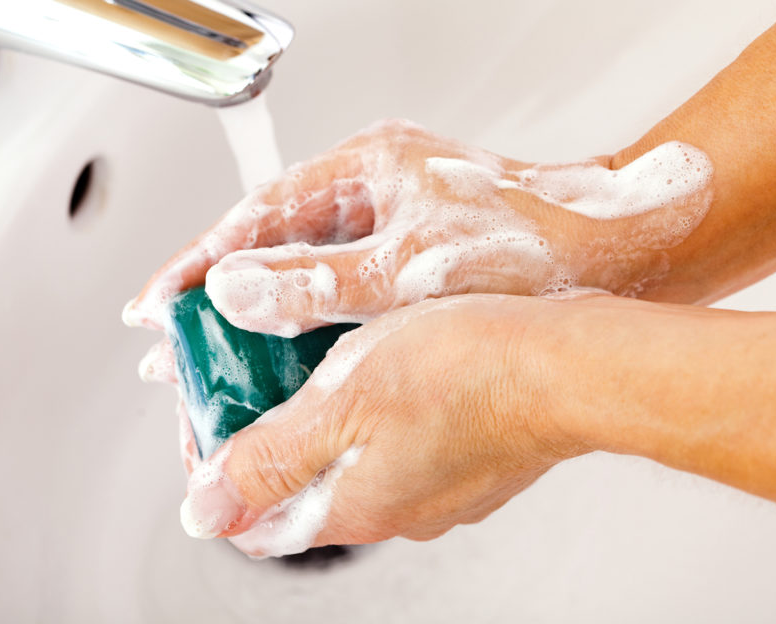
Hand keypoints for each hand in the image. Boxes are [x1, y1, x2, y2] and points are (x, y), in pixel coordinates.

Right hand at [124, 119, 711, 337]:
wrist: (622, 255)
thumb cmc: (538, 242)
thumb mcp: (411, 270)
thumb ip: (316, 284)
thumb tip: (234, 291)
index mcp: (365, 171)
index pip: (256, 218)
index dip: (197, 266)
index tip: (154, 309)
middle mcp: (374, 192)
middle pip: (271, 248)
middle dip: (221, 304)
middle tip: (177, 353)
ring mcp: (395, 225)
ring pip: (304, 275)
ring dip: (263, 324)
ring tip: (221, 372)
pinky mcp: (416, 261)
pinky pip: (343, 296)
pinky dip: (312, 333)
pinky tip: (294, 369)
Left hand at [178, 290, 775, 555]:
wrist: (567, 362)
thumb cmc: (466, 372)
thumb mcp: (339, 404)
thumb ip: (268, 461)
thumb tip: (206, 511)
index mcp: (352, 506)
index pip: (252, 516)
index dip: (215, 464)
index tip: (208, 409)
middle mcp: (392, 508)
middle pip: (298, 484)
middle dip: (263, 431)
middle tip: (253, 370)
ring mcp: (434, 484)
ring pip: (348, 455)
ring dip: (316, 413)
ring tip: (307, 353)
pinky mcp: (465, 456)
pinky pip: (395, 438)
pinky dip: (368, 406)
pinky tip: (374, 358)